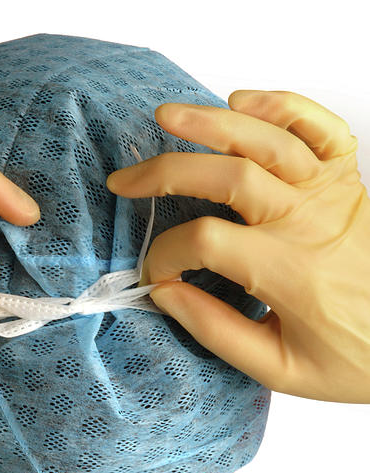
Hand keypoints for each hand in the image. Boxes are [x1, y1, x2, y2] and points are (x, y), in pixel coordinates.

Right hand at [107, 91, 369, 403]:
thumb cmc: (350, 358)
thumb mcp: (279, 370)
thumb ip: (216, 332)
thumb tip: (164, 294)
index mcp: (290, 273)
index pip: (205, 242)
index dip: (165, 255)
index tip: (154, 274)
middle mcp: (310, 222)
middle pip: (229, 176)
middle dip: (166, 173)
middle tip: (125, 179)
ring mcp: (332, 194)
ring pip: (268, 140)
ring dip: (212, 123)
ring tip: (167, 118)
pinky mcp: (347, 180)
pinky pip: (320, 127)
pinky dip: (283, 105)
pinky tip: (243, 102)